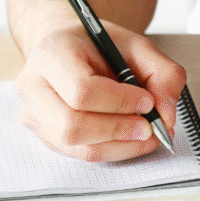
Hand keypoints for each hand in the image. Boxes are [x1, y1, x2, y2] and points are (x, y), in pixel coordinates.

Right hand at [14, 23, 185, 161]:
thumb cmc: (97, 46)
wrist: (68, 48)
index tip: (147, 101)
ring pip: (75, 146)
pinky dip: (112, 150)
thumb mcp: (138, 46)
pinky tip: (129, 138)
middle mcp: (34, 84)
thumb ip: (163, 74)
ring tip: (144, 133)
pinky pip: (79, 154)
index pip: (81, 90)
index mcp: (53, 52)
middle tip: (148, 126)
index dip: (120, 102)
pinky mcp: (43, 134)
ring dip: (118, 144)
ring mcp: (33, 113)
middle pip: (71, 125)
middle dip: (118, 130)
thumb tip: (166, 114)